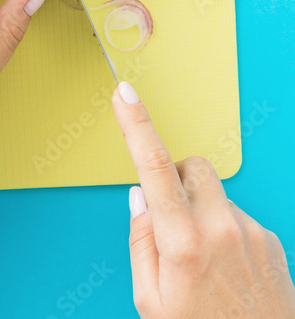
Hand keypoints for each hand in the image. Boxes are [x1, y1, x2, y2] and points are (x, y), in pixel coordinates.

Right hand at [113, 82, 294, 318]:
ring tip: (203, 263)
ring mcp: (250, 232)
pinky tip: (226, 270)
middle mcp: (221, 229)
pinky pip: (238, 217)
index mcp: (183, 242)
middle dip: (175, 180)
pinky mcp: (270, 240)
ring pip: (215, 195)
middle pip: (192, 167)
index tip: (124, 95)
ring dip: (201, 213)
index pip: (154, 166)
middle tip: (169, 220)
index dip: (136, 124)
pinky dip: (225, 233)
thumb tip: (140, 196)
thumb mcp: (151, 300)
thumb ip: (141, 241)